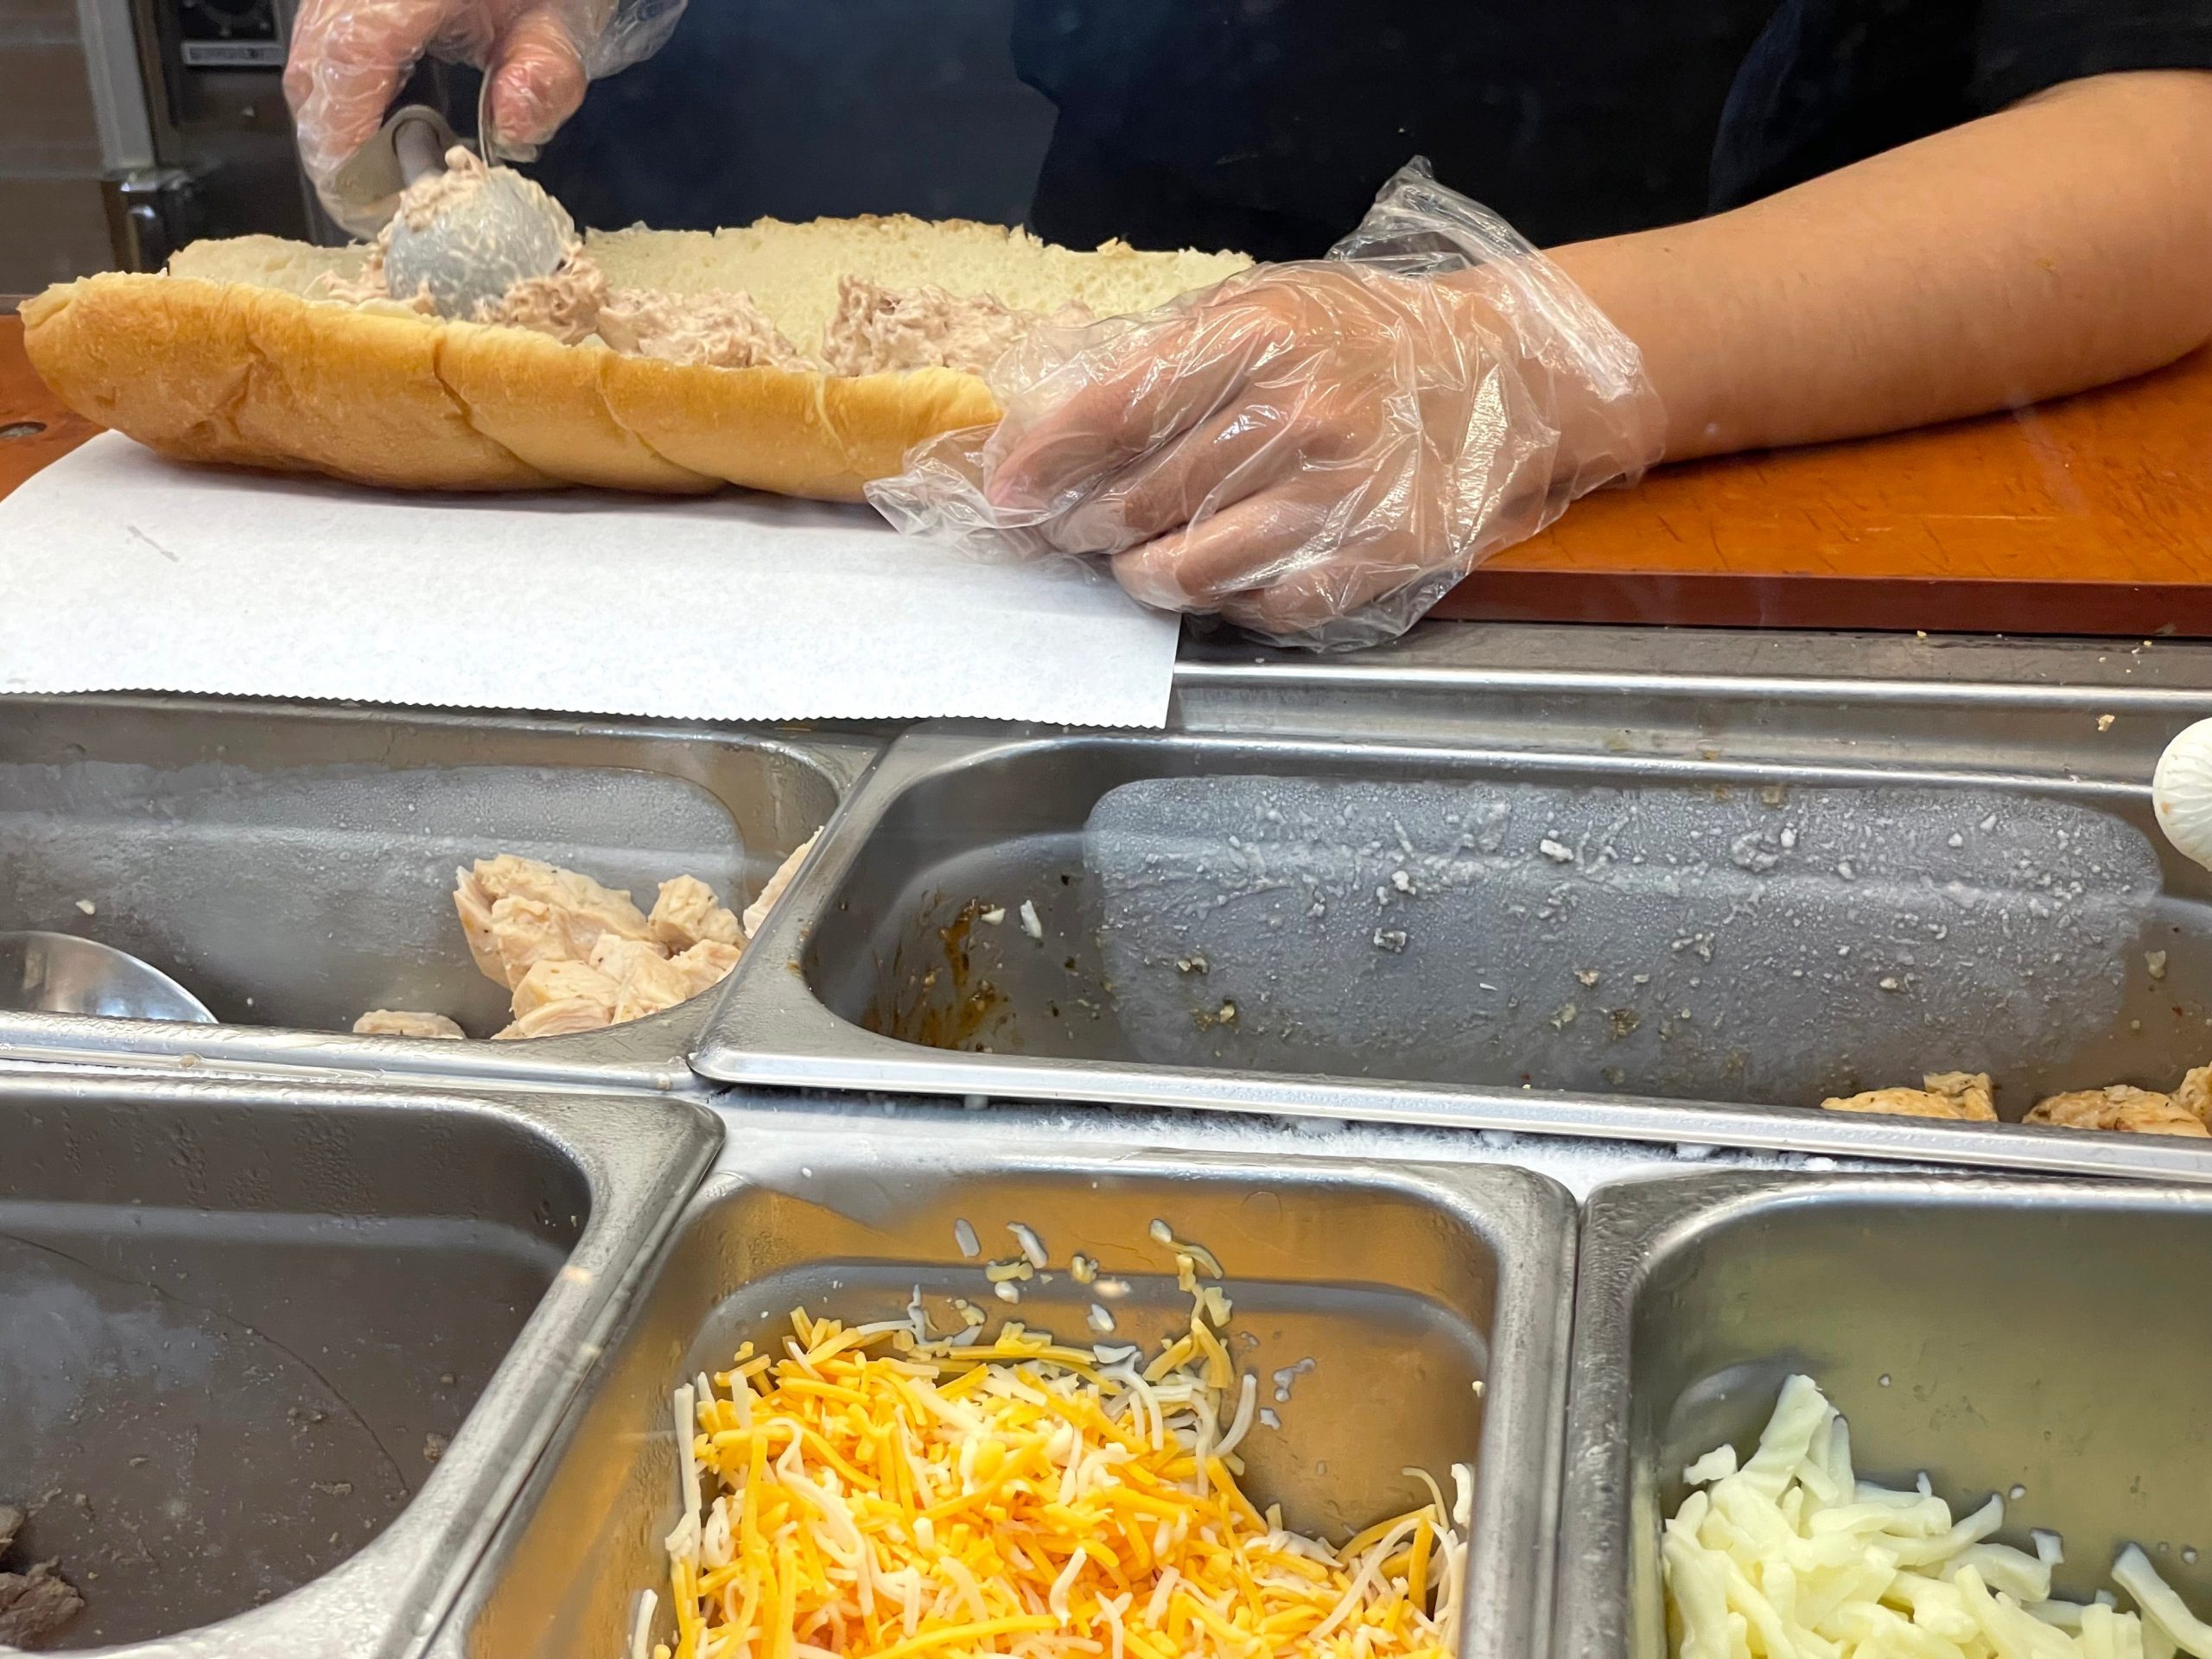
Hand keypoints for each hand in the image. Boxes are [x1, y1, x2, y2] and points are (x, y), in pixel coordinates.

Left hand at [980, 260, 1653, 642]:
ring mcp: (1342, 494)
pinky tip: (1216, 580)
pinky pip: (1264, 606)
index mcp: (1261, 337)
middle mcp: (1301, 415)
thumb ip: (1163, 357)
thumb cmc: (1360, 343)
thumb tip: (1052, 421)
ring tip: (1130, 564)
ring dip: (1140, 576)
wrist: (1500, 377)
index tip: (1008, 492)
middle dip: (1083, 525)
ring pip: (1192, 569)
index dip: (1048, 459)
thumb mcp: (1263, 310)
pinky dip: (1223, 603)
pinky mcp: (1378, 558)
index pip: (1119, 409)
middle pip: (1143, 499)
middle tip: (1064, 532)